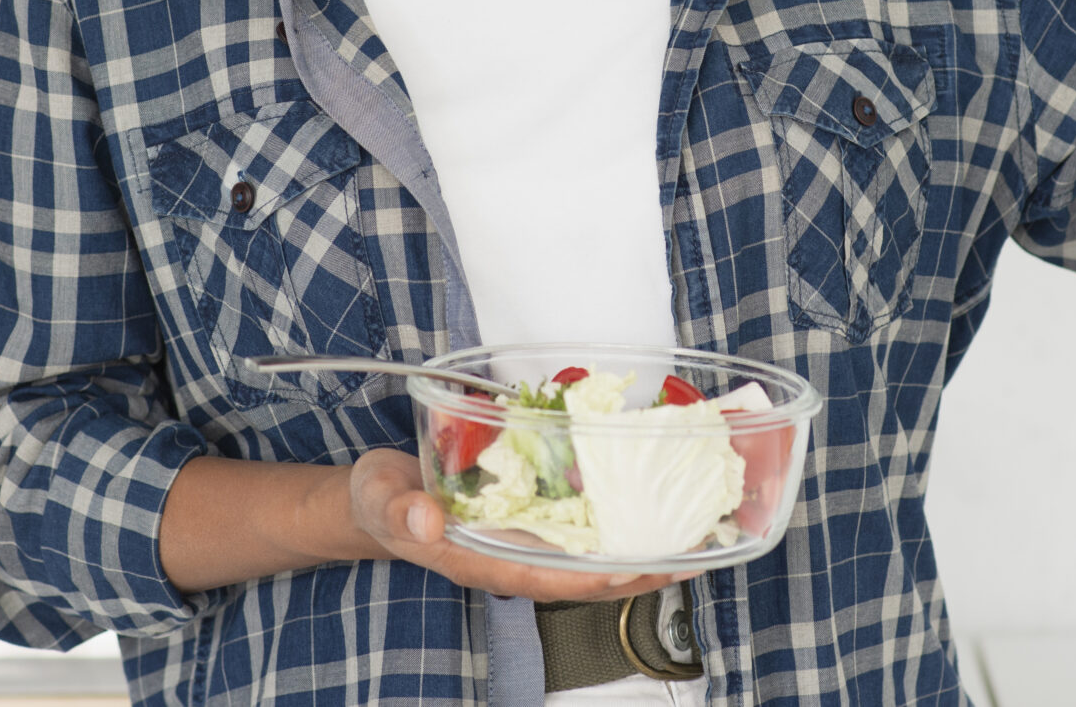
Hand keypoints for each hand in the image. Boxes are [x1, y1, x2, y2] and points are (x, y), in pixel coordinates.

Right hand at [345, 448, 689, 604]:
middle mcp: (511, 558)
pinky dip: (619, 523)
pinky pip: (583, 530)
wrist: (379, 497)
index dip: (597, 578)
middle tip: (696, 552)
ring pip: (593, 557)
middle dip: (641, 569)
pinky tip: (652, 507)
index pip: (549, 579)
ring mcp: (524, 542)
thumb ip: (399, 510)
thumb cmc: (381, 498)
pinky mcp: (531, 520)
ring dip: (641, 550)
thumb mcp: (381, 498)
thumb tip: (426, 520)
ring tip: (696, 536)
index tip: (640, 568)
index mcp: (481, 560)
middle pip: (587, 576)